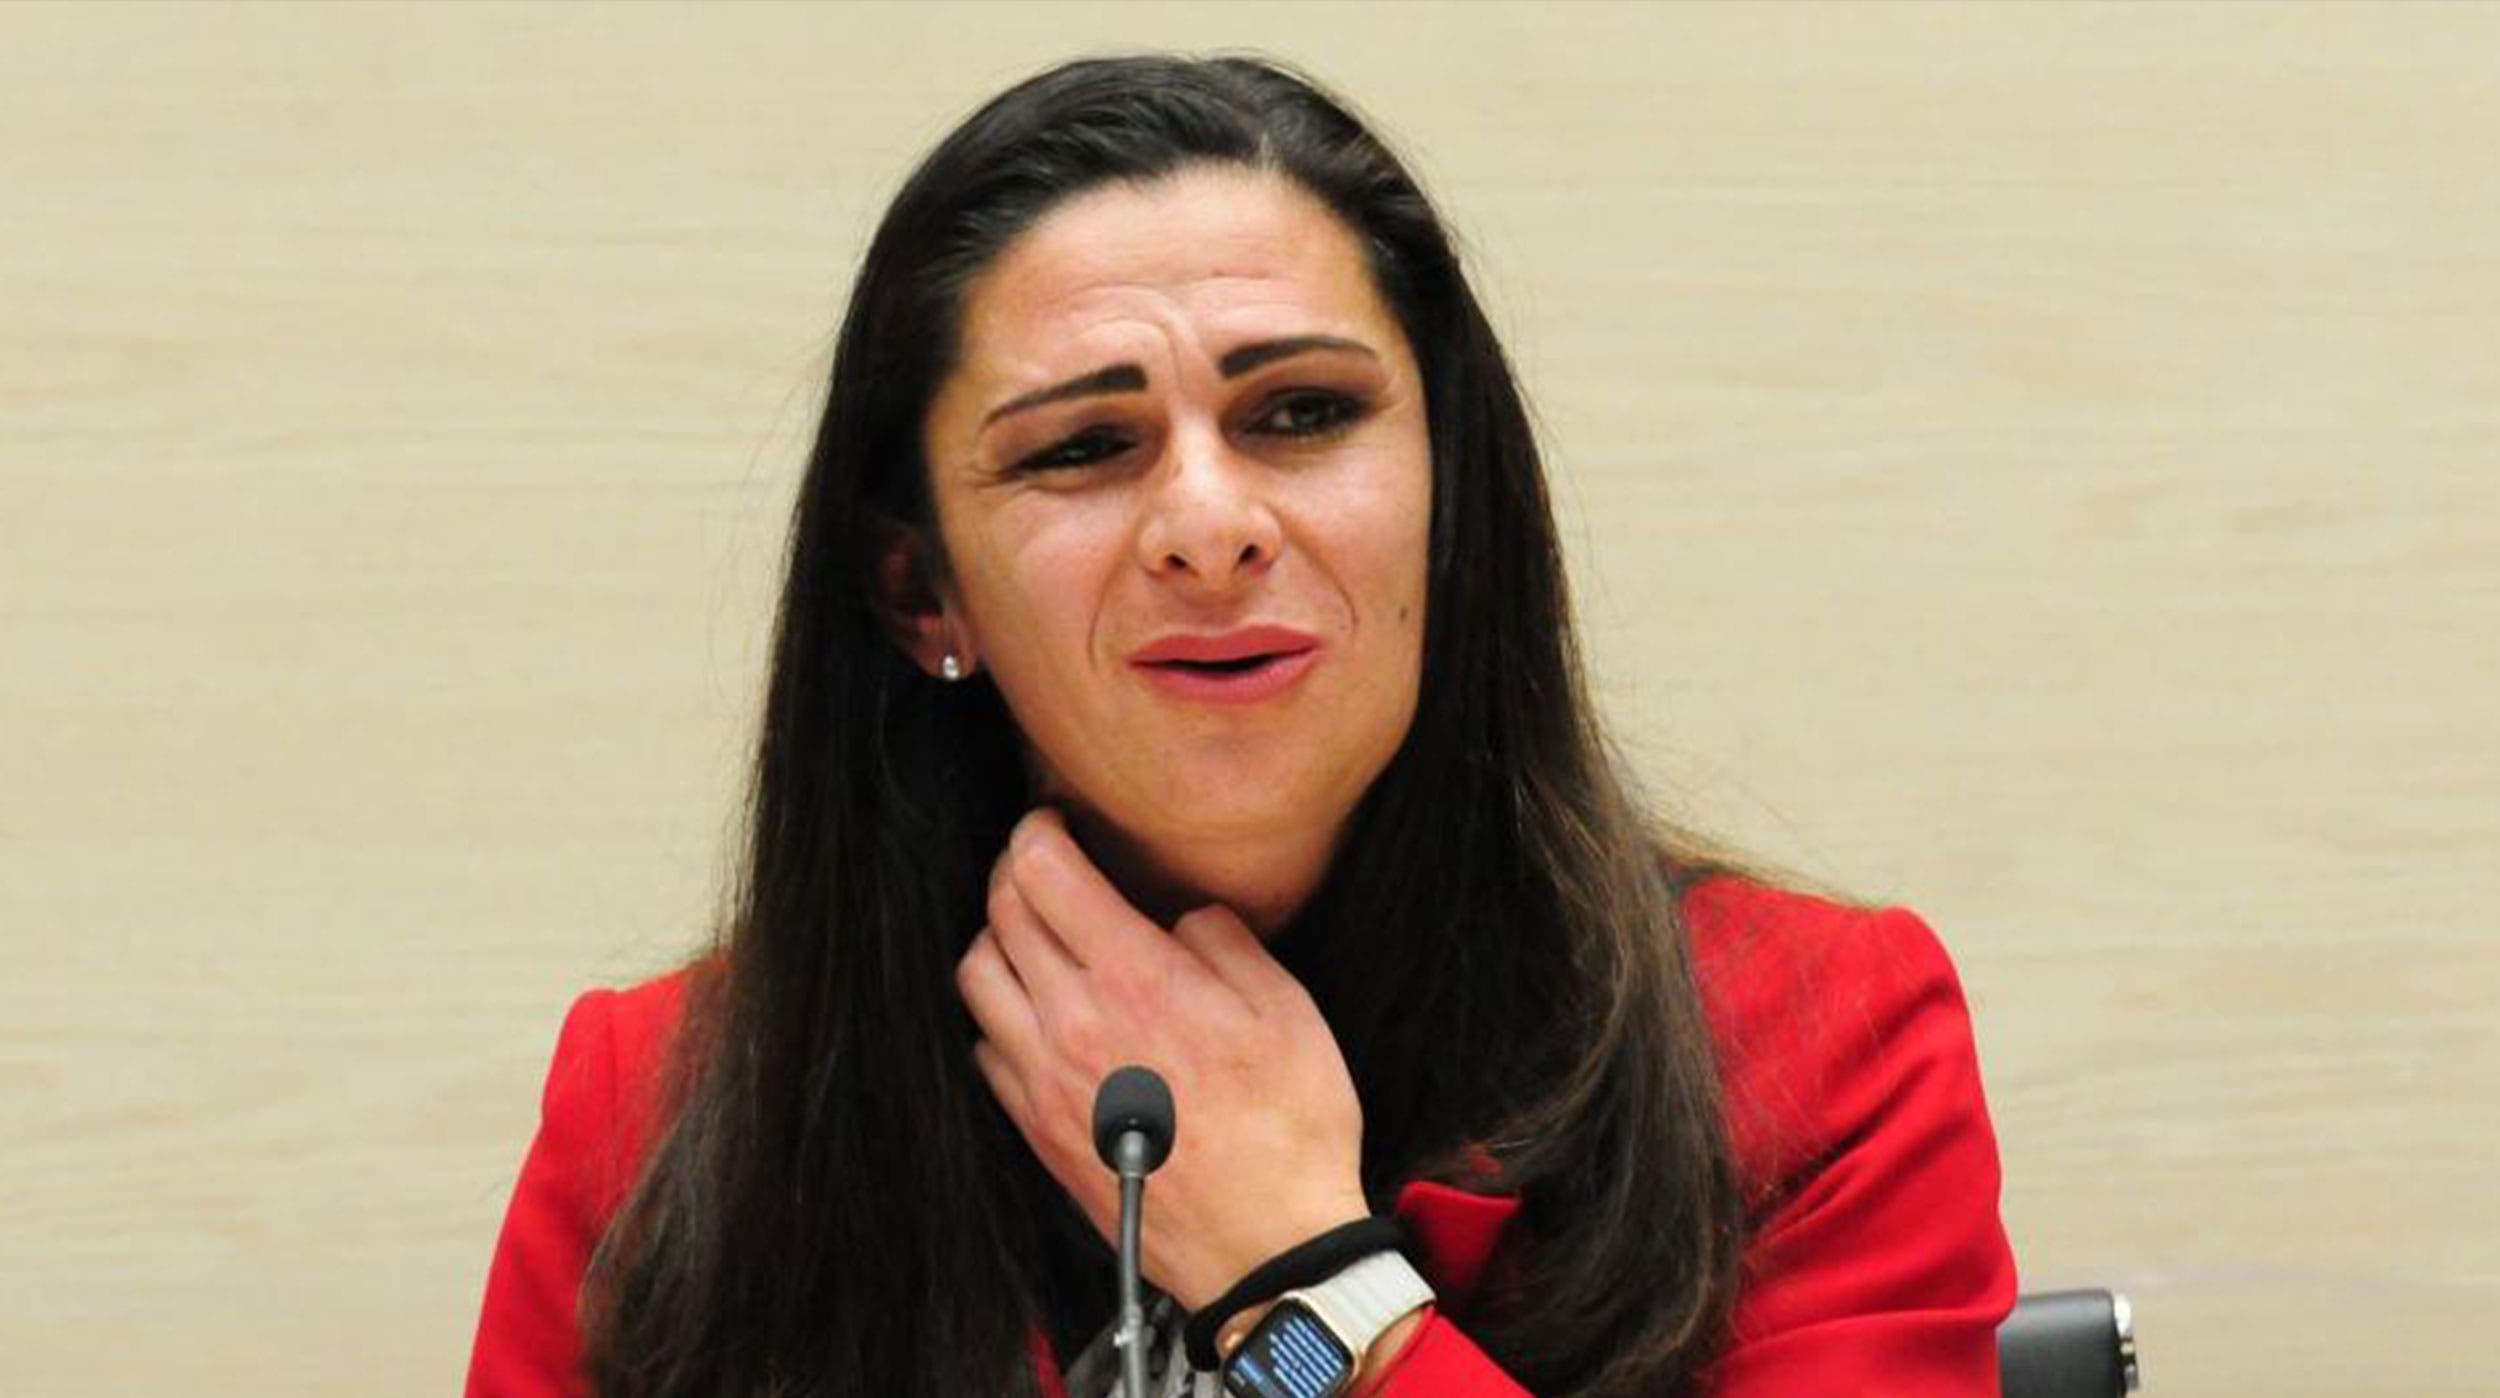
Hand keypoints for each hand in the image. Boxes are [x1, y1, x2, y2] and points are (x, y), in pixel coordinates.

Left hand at [955, 808, 1370, 1309]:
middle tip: (1047, 864)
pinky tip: (1043, 1013)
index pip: (1042, 872)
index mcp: (1134, 977)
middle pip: (1000, 913)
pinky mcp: (1034, 1127)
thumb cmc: (1291, 1126)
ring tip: (1039, 936)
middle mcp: (1071, 1022)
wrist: (1265, 1245)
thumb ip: (1222, 939)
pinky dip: (1001, 1013)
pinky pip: (985, 1046)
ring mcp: (1043, 1079)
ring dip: (999, 939)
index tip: (1054, 820)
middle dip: (1017, 871)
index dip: (1038, 829)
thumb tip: (1180, 918)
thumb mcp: (1286, 1006)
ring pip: (976, 975)